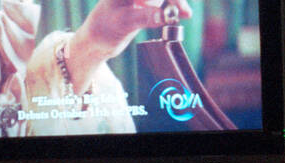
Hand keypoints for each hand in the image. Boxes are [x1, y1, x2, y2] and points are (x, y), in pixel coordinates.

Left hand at [71, 0, 192, 77]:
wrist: (99, 38)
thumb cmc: (106, 28)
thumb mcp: (125, 23)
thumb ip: (145, 17)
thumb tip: (165, 16)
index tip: (179, 8)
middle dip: (175, 0)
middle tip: (186, 13)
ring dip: (176, 2)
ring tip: (185, 14)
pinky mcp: (148, 0)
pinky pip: (165, 1)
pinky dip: (174, 5)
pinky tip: (183, 13)